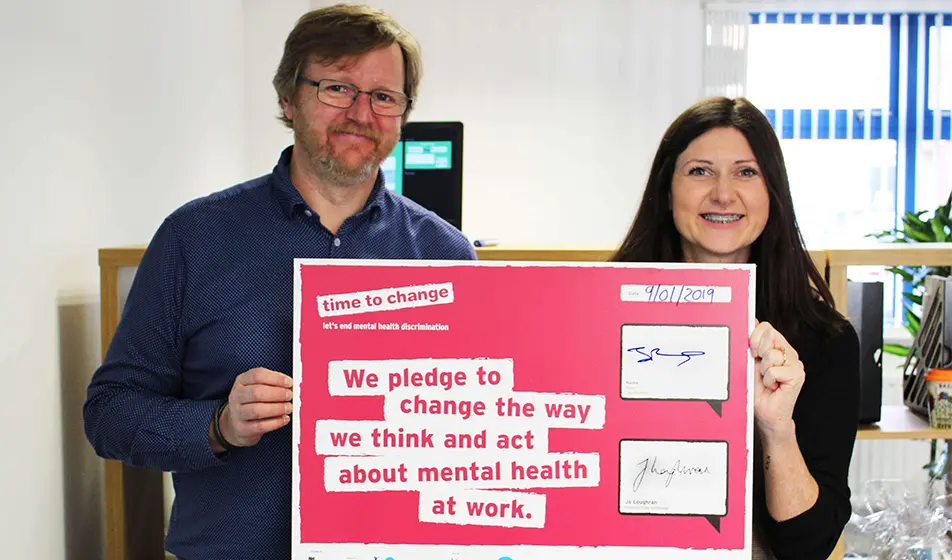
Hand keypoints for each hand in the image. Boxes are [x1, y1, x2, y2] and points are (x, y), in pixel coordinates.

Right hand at [214, 367, 292, 449]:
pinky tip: (284, 418)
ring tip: (289, 407)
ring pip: (257, 410)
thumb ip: (273, 383)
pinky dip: (276, 422)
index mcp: (242, 381)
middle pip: (256, 392)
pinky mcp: (242, 428)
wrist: (236, 423)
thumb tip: (291, 385)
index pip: (257, 375)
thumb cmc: (252, 402)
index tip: (289, 383)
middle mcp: (236, 396)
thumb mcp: (257, 387)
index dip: (276, 378)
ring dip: (277, 408)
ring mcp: (237, 413)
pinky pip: (260, 426)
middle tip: (290, 396)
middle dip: (277, 394)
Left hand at [749, 321, 803, 437]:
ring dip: (764, 370)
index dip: (755, 337)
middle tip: (761, 370)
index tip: (752, 352)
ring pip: (772, 355)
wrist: (766, 414)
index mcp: (777, 347)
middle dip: (759, 353)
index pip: (766, 327)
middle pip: (771, 335)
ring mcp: (796, 363)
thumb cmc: (758, 390)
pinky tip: (773, 387)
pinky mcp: (798, 375)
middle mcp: (789, 353)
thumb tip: (751, 321)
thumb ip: (752, 344)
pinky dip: (768, 380)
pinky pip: (775, 371)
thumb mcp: (750, 363)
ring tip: (767, 380)